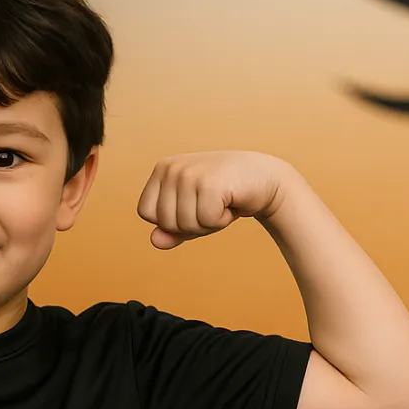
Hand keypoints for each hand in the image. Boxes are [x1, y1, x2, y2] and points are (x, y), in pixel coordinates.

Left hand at [136, 151, 289, 248]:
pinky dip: (222, 220)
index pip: (146, 212)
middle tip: (211, 205)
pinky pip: (206, 221)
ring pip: (185, 224)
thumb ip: (170, 230)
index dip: (170, 220)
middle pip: (165, 222)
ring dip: (208, 223)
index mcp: (161, 169)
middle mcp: (171, 167)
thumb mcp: (192, 215)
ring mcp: (189, 173)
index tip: (193, 205)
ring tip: (221, 202)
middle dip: (191, 224)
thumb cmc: (223, 198)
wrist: (263, 178)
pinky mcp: (209, 182)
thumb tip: (154, 241)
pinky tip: (231, 201)